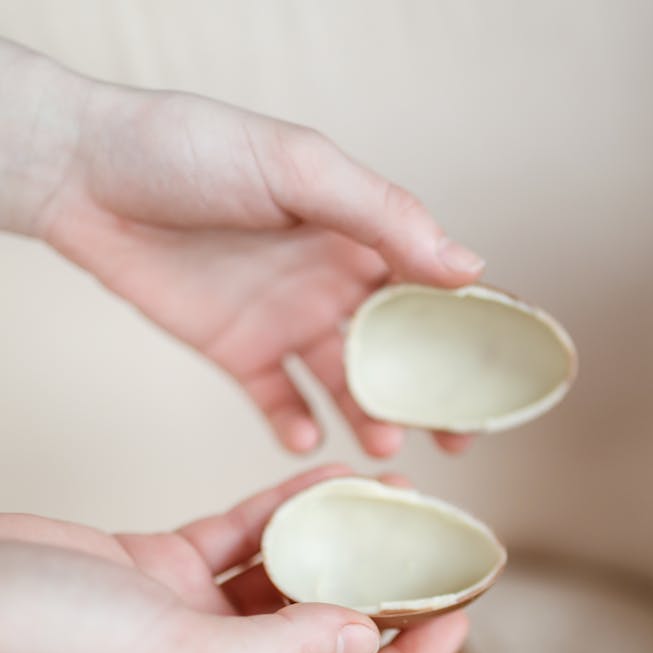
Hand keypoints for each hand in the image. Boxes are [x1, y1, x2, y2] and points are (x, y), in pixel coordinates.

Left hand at [0, 39, 482, 455]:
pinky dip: (295, 424)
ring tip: (384, 446)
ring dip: (370, 417)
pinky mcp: (238, 352)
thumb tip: (466, 267)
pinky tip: (306, 442)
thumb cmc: (193, 152)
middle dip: (433, 395)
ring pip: (345, 384)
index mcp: (358, 233)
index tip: (507, 376)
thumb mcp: (298, 169)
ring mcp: (285, 320)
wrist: (89, 178)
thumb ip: (382, 217)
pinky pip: (277, 400)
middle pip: (400, 350)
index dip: (474, 331)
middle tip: (460, 441)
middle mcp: (331, 281)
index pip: (433, 287)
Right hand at [0, 466, 467, 652]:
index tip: (459, 618)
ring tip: (393, 502)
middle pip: (327, 640)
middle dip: (386, 599)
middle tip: (437, 552)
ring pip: (289, 580)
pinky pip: (243, 535)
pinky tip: (323, 480)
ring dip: (339, 545)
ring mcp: (190, 617)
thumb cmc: (49, 648)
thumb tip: (362, 636)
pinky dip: (283, 509)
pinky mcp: (164, 566)